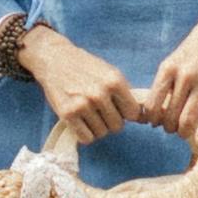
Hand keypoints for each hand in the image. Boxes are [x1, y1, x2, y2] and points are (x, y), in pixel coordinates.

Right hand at [19, 24, 142, 141]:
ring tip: (89, 113)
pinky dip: (85, 134)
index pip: (133, 113)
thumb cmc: (86, 67)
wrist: (55, 59)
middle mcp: (100, 93)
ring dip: (97, 127)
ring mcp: (83, 104)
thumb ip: (125, 93)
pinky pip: (86, 138)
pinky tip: (81, 122)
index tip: (118, 109)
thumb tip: (141, 117)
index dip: (126, 114)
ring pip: (102, 133)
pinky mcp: (67, 114)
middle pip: (117, 126)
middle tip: (100, 111)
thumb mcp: (110, 72)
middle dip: (111, 121)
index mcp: (115, 81)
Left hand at [140, 2, 197, 139]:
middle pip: (170, 114)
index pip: (153, 104)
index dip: (152, 119)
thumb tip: (151, 110)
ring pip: (187, 118)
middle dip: (167, 127)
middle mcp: (184, 76)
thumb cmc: (191, 51)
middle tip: (169, 129)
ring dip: (182, 131)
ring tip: (182, 132)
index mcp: (167, 69)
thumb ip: (163, 84)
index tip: (154, 123)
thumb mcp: (171, 62)